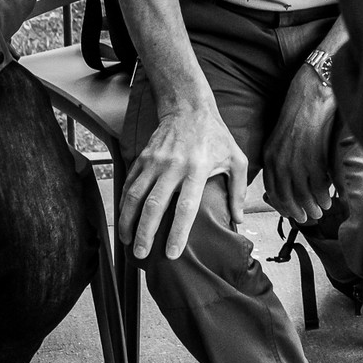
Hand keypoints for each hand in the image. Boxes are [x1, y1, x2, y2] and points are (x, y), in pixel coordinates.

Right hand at [119, 83, 247, 260]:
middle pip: (154, 205)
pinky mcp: (143, 157)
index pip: (186, 207)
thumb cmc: (216, 136)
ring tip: (127, 242)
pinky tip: (124, 219)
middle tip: (141, 255)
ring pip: (136, 196)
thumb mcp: (236, 159)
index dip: (178, 232)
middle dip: (145, 233)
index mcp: (198, 170)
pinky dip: (124, 204)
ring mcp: (155, 162)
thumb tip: (238, 219)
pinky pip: (129, 184)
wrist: (189, 108)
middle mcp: (173, 167)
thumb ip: (238, 190)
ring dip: (128, 221)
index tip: (171, 253)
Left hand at [263, 63, 337, 225]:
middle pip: (287, 196)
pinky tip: (330, 197)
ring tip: (321, 210)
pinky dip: (324, 194)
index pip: (272, 189)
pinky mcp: (314, 155)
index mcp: (269, 155)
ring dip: (313, 205)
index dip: (283, 205)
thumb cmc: (300, 111)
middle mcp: (279, 160)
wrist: (312, 90)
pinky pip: (319, 183)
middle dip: (298, 210)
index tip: (293, 213)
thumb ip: (283, 157)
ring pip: (303, 193)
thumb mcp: (282, 136)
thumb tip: (292, 180)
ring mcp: (297, 158)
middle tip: (309, 217)